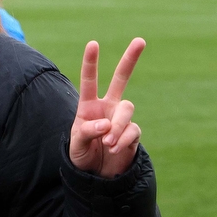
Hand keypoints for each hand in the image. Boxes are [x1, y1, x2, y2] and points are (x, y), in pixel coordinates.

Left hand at [69, 38, 144, 178]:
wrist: (97, 175)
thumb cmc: (82, 155)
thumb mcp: (76, 144)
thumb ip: (87, 132)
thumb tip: (105, 124)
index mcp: (89, 105)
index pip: (89, 81)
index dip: (91, 63)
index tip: (93, 44)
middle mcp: (107, 107)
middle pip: (121, 79)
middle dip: (130, 59)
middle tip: (140, 40)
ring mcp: (122, 119)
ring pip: (127, 109)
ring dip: (118, 126)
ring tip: (107, 143)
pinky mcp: (133, 133)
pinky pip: (133, 130)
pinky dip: (123, 139)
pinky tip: (113, 149)